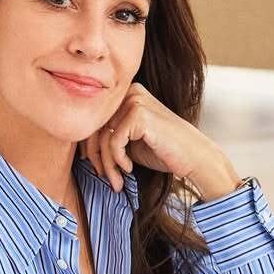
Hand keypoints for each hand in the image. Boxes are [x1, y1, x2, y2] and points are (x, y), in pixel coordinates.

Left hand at [80, 82, 235, 193]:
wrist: (193, 156)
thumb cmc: (164, 151)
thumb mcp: (130, 141)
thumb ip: (110, 135)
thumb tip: (79, 145)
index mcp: (126, 95)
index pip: (95, 120)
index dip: (90, 147)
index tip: (96, 168)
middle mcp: (129, 92)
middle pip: (96, 127)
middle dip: (97, 158)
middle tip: (106, 179)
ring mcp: (135, 101)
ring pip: (103, 137)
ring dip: (108, 165)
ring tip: (117, 181)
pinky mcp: (139, 114)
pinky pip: (114, 141)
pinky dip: (118, 160)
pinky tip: (129, 168)